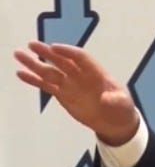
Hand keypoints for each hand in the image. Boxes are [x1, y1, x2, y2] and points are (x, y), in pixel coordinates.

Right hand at [14, 41, 138, 145]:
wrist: (115, 121)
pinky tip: (21, 74)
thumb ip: (115, 99)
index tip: (54, 47)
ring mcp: (70, 85)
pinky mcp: (63, 95)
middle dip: (47, 53)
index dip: (68, 52)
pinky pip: (47, 86)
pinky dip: (34, 80)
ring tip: (19, 55)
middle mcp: (81, 76)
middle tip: (31, 44)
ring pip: (50, 71)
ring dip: (35, 64)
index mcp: (96, 73)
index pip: (80, 58)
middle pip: (62, 61)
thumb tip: (106, 99)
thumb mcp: (123, 104)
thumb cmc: (122, 108)